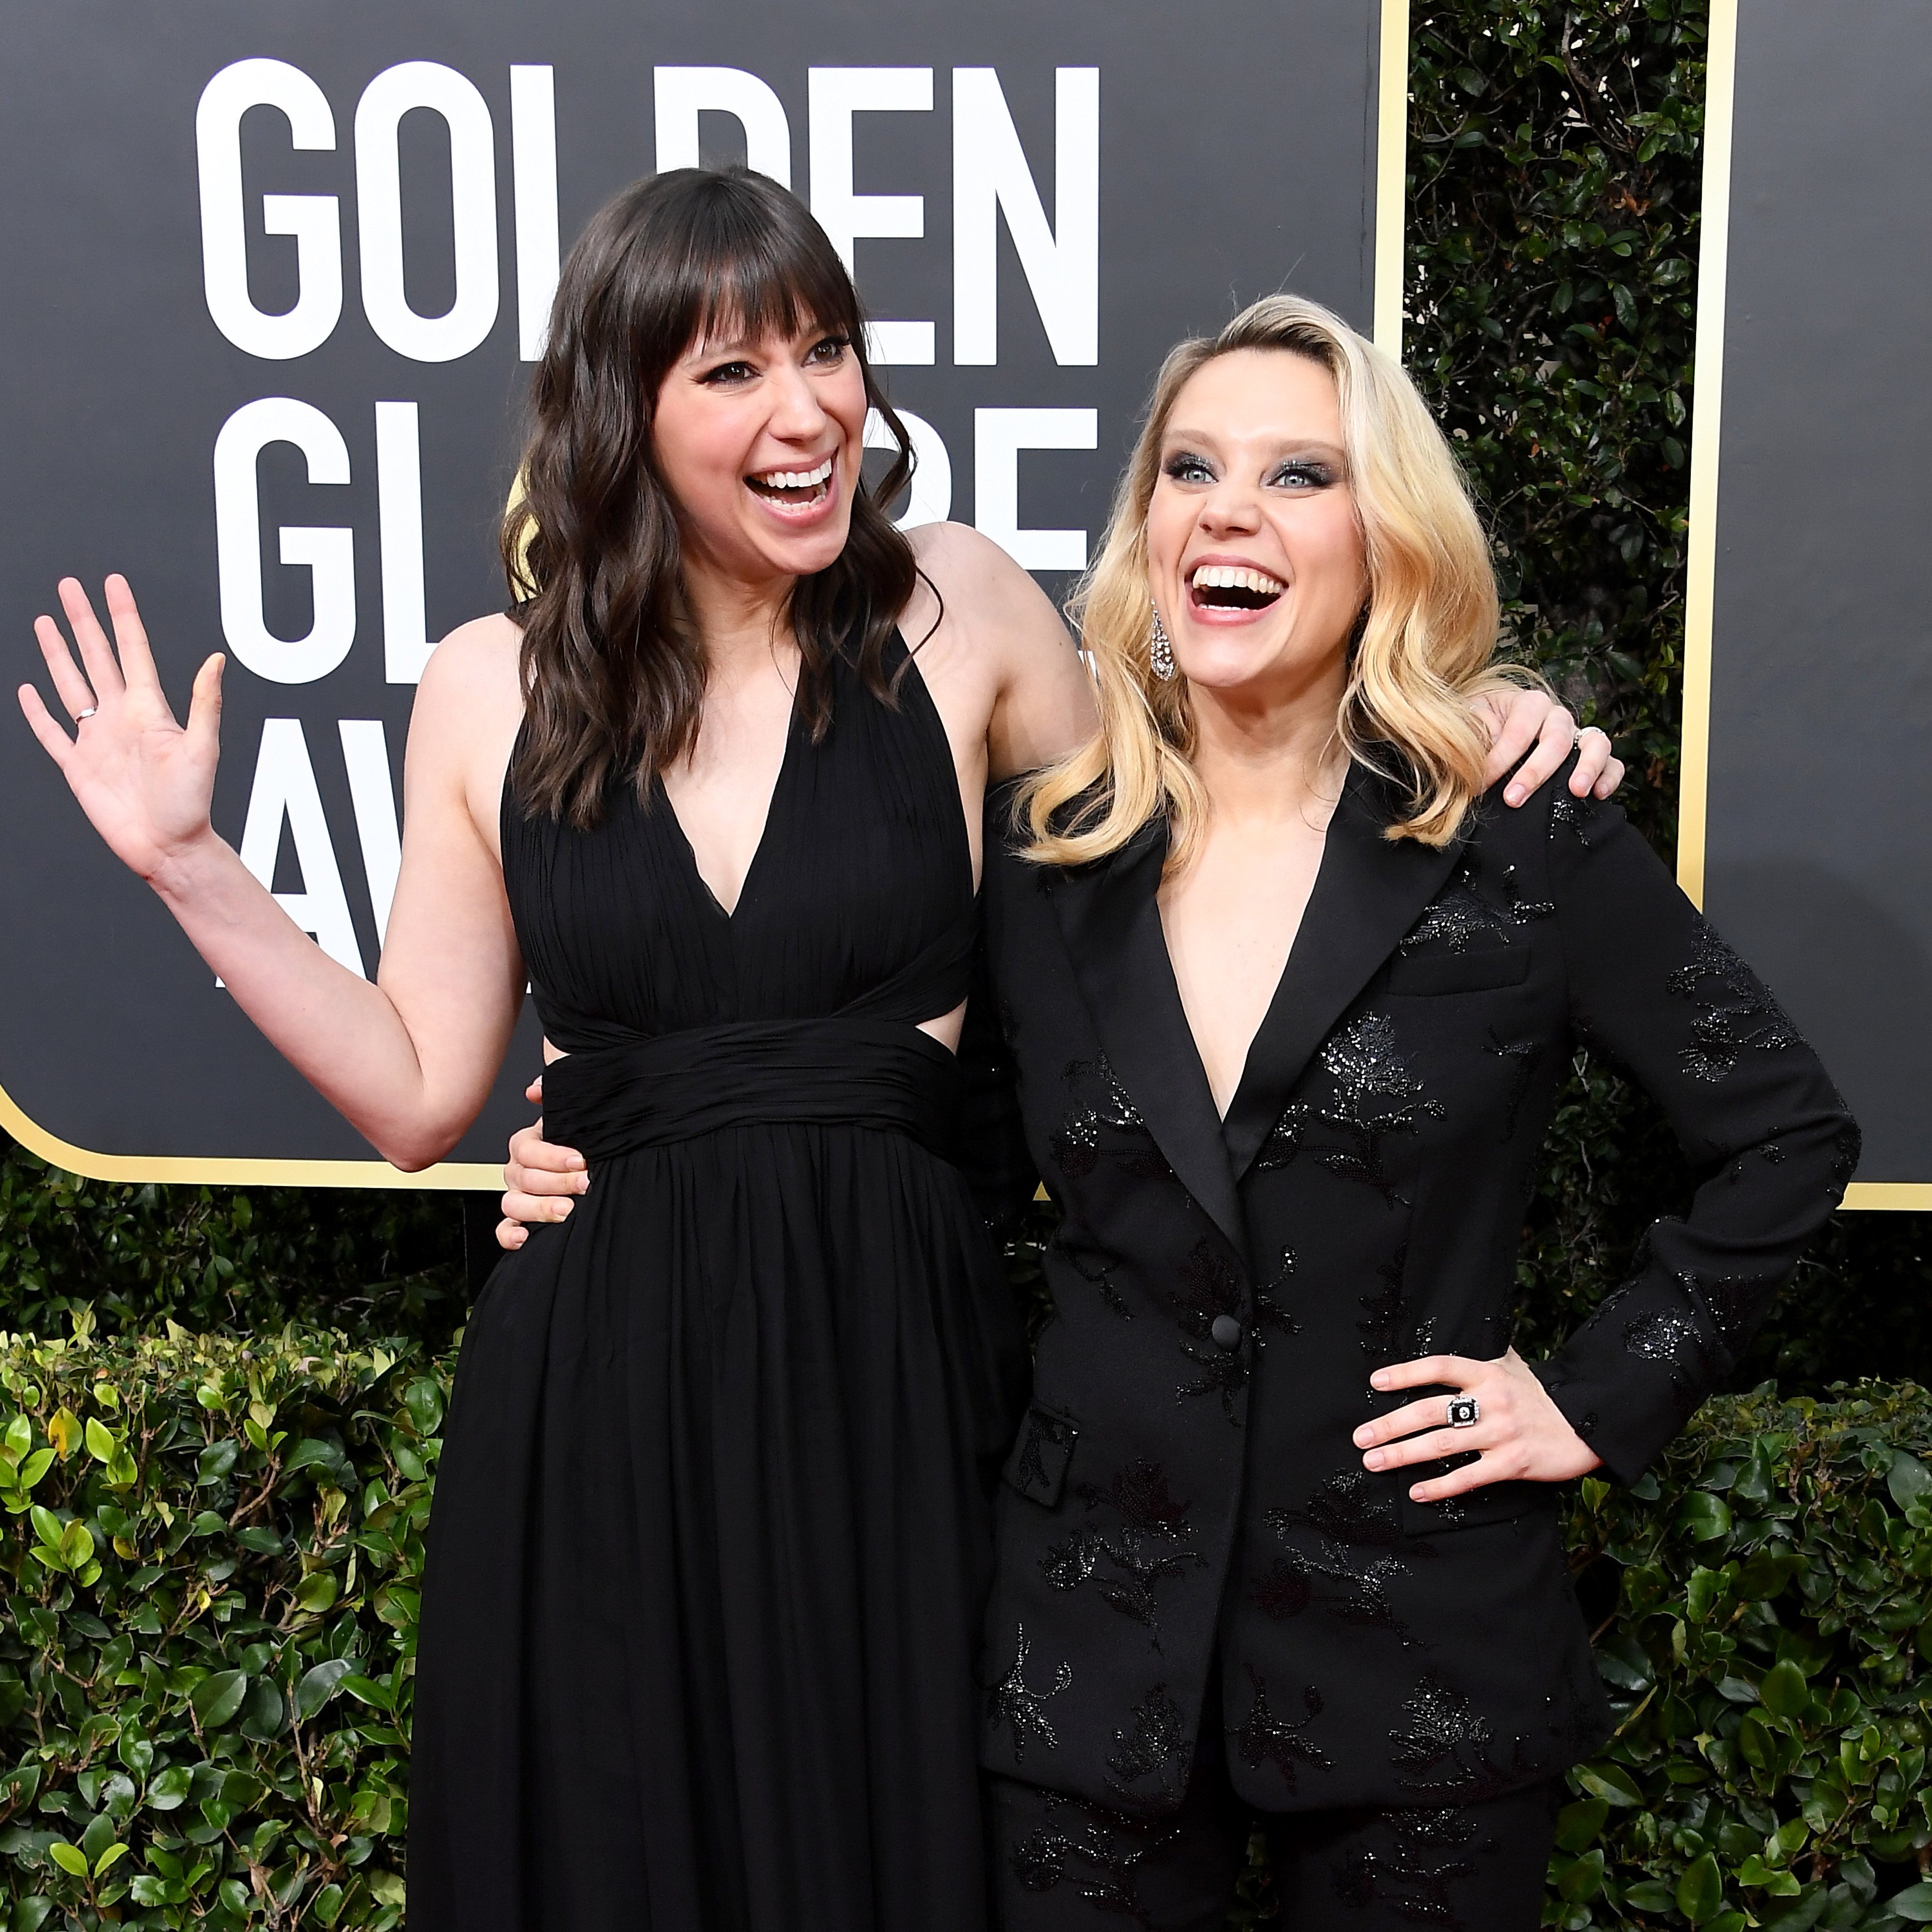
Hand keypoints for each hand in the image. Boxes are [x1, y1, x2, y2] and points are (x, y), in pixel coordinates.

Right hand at [18, 575, 225, 881]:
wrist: (169, 847)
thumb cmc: (191, 804)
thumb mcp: (202, 749)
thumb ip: (205, 703)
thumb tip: (216, 659)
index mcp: (149, 710)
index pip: (132, 650)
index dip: (122, 616)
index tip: (113, 583)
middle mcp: (120, 719)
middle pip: (96, 657)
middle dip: (82, 621)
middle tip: (69, 586)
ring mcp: (97, 740)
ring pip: (70, 684)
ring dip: (58, 653)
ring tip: (46, 621)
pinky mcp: (78, 766)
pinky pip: (52, 732)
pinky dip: (38, 712)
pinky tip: (28, 689)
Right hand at [496, 1074, 588, 1249]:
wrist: (586, 1167)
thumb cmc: (577, 1140)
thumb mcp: (570, 1115)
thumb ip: (554, 1095)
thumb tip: (535, 1089)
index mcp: (526, 1144)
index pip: (528, 1149)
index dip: (553, 1156)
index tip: (580, 1160)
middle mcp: (517, 1170)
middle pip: (524, 1178)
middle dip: (557, 1183)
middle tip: (585, 1184)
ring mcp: (516, 1195)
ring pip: (512, 1203)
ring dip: (539, 1208)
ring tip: (566, 1211)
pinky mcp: (519, 1219)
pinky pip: (505, 1229)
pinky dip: (510, 1235)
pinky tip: (524, 1238)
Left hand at [1353, 1348, 1600, 1501]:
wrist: (1589, 1423)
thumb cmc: (1543, 1394)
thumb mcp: (1514, 1366)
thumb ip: (1484, 1355)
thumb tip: (1459, 1333)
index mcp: (1487, 1373)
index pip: (1438, 1367)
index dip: (1405, 1373)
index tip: (1375, 1382)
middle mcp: (1490, 1401)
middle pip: (1429, 1411)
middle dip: (1390, 1424)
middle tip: (1360, 1436)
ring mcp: (1500, 1433)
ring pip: (1442, 1444)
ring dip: (1403, 1454)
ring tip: (1374, 1461)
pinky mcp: (1513, 1463)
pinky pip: (1469, 1476)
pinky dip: (1440, 1486)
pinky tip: (1416, 1491)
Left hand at [1474, 687, 1622, 806]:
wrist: (1491, 735)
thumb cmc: (1479, 729)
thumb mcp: (1469, 723)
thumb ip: (1472, 732)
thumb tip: (1473, 755)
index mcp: (1527, 703)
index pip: (1519, 730)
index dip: (1500, 758)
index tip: (1480, 784)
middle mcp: (1557, 716)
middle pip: (1556, 739)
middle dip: (1534, 772)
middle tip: (1513, 799)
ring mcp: (1578, 735)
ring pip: (1595, 743)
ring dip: (1586, 767)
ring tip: (1576, 791)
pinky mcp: (1591, 756)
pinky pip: (1613, 763)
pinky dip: (1610, 777)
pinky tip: (1598, 795)